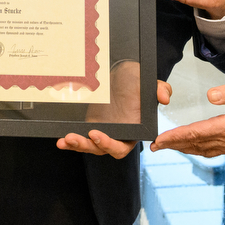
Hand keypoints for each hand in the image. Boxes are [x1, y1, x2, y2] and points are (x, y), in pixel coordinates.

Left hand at [58, 76, 172, 158]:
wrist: (120, 74)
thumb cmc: (135, 80)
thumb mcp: (146, 80)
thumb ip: (159, 88)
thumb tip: (164, 98)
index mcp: (133, 130)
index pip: (122, 146)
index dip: (110, 144)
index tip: (97, 134)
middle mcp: (118, 135)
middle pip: (103, 150)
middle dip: (90, 145)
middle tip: (77, 136)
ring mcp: (103, 133)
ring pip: (90, 147)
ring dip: (77, 145)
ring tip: (66, 139)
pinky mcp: (89, 128)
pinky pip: (80, 140)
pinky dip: (70, 143)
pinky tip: (60, 141)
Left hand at [151, 80, 224, 156]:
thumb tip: (211, 95)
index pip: (197, 133)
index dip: (177, 136)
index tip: (160, 139)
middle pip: (196, 144)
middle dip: (174, 145)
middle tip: (155, 145)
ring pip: (203, 150)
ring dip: (184, 148)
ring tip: (167, 146)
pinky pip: (212, 150)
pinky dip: (196, 149)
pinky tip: (190, 146)